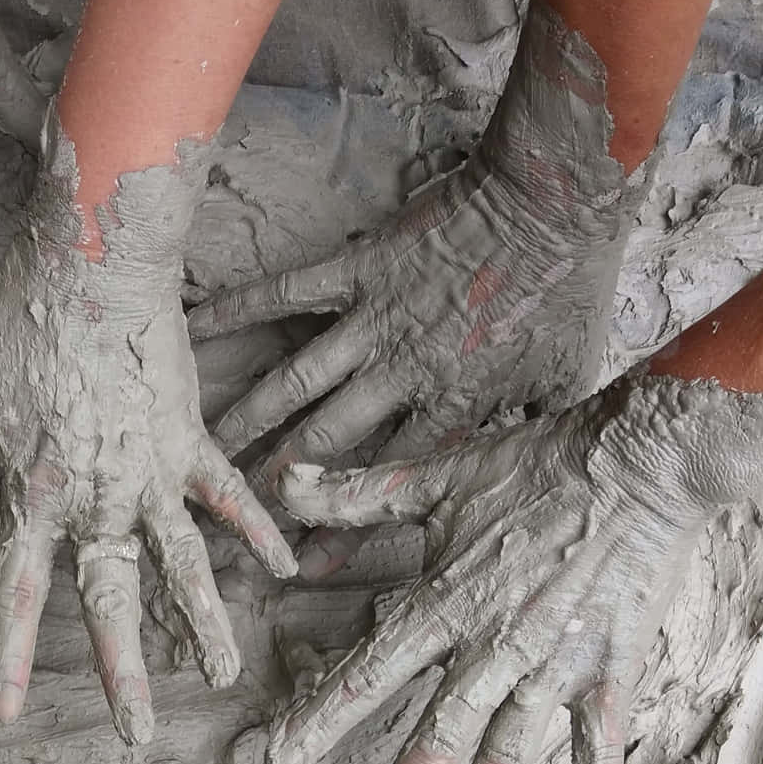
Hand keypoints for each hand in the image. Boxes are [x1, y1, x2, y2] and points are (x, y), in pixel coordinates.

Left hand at [0, 122, 295, 742]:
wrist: (92, 262)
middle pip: (111, 603)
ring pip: (183, 565)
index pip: (20, 594)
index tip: (7, 713)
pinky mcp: (189, 441)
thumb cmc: (13, 318)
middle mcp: (98, 500)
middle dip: (123, 675)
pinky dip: (258, 530)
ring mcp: (151, 475)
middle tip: (136, 737)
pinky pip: (228, 496)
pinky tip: (287, 569)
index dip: (11, 657)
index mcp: (35, 496)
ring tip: (220, 676)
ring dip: (203, 623)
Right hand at [188, 4, 642, 485]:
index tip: (305, 565)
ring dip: (248, 419)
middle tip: (237, 511)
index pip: (388, 481)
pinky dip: (236, 309)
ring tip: (206, 450)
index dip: (345, 528)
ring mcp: (374, 320)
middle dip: (278, 483)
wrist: (554, 198)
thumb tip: (519, 462)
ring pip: (296, 383)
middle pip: (326, 442)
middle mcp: (402, 372)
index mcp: (452, 405)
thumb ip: (529, 424)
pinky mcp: (357, 268)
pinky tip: (192, 327)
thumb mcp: (567, 379)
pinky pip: (285, 294)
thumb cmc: (570, 288)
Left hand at [266, 371, 762, 763]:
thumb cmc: (539, 464)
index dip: (322, 719)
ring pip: (506, 757)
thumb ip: (359, 495)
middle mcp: (494, 647)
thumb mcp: (440, 477)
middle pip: (434, 739)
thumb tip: (284, 482)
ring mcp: (554, 665)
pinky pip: (599, 741)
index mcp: (447, 604)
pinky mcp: (610, 668)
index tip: (281, 762)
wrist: (641, 461)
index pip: (370, 674)